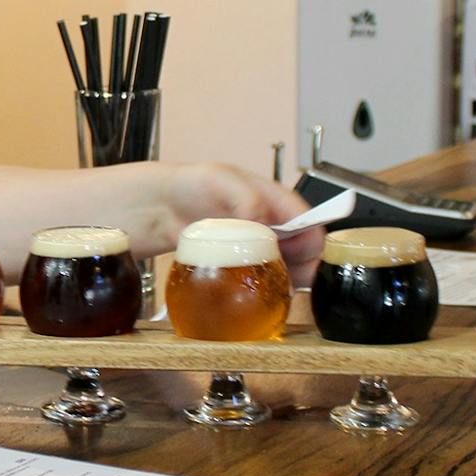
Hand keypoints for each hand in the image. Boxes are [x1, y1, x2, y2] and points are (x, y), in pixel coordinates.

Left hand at [165, 164, 324, 286]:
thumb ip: (246, 197)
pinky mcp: (242, 266)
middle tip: (283, 280)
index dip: (312, 242)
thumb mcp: (220, 181)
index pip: (310, 224)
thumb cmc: (193, 185)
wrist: (163, 208)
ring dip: (282, 282)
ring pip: (286, 270)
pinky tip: (251, 294)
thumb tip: (262, 218)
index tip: (299, 257)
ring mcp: (258, 248)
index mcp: (277, 202)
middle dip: (301, 268)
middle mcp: (273, 227)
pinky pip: (262, 281)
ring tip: (267, 289)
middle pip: (304, 253)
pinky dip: (261, 290)